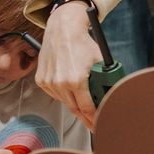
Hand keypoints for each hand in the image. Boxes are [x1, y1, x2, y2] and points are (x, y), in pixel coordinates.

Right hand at [35, 0, 100, 127]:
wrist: (63, 29)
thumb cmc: (82, 43)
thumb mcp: (100, 62)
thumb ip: (105, 79)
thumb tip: (111, 93)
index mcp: (76, 80)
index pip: (86, 108)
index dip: (94, 118)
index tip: (99, 124)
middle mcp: (60, 83)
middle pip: (74, 109)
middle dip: (85, 118)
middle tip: (93, 124)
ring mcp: (49, 82)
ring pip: (64, 102)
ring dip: (74, 105)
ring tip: (83, 106)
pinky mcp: (41, 80)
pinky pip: (55, 94)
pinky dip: (63, 95)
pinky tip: (70, 90)